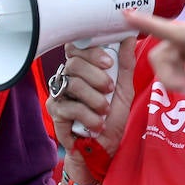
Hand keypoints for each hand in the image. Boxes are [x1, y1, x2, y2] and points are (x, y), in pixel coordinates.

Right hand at [45, 37, 136, 157]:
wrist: (103, 148)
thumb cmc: (111, 118)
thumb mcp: (124, 90)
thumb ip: (125, 63)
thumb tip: (129, 36)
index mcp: (83, 68)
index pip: (77, 47)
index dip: (92, 52)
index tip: (109, 63)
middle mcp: (67, 77)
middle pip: (74, 63)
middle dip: (97, 77)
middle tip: (109, 90)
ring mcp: (59, 94)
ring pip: (73, 84)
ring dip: (95, 99)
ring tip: (104, 110)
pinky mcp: (55, 112)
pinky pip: (70, 106)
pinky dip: (89, 116)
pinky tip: (97, 124)